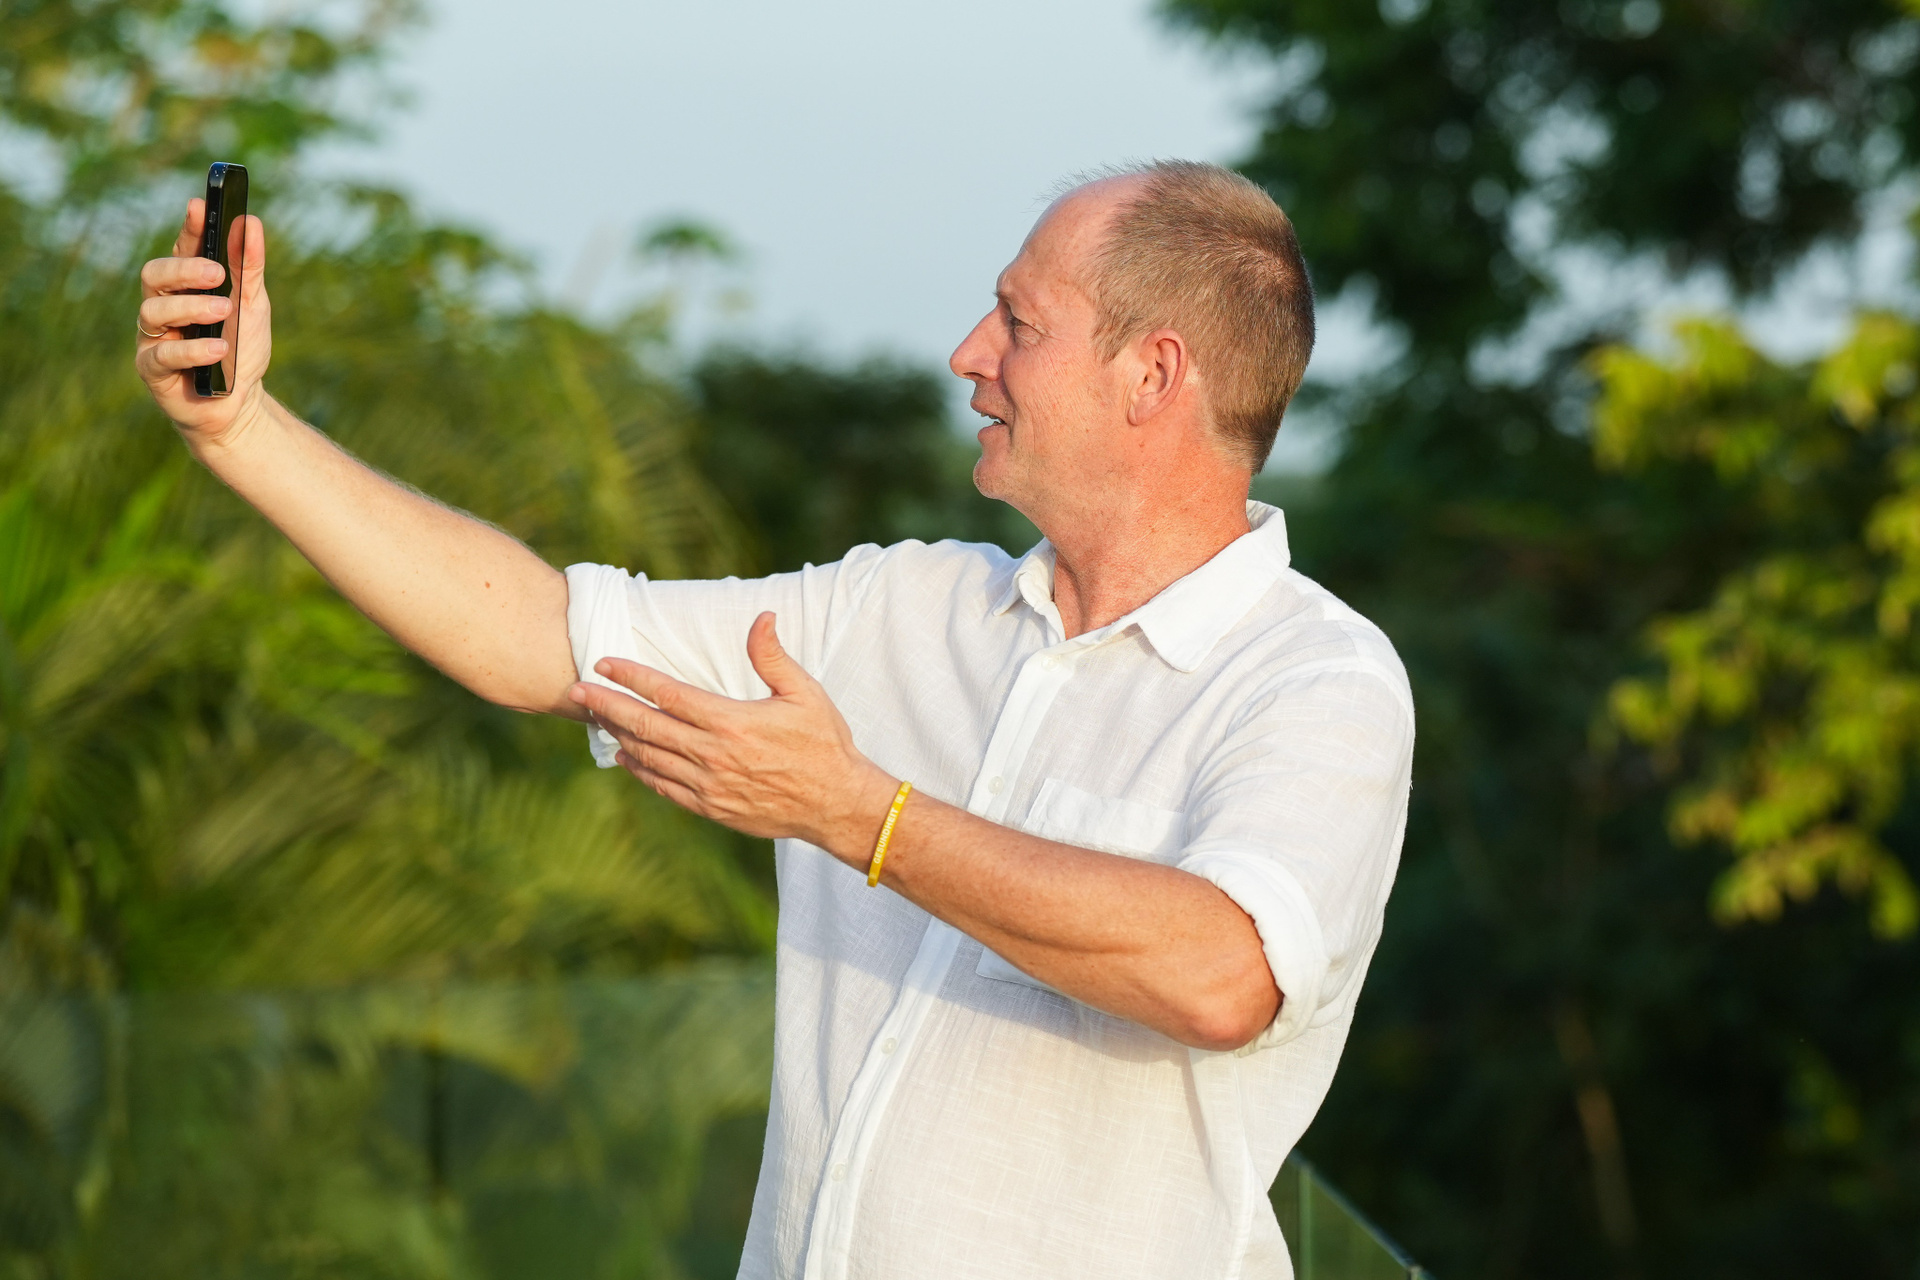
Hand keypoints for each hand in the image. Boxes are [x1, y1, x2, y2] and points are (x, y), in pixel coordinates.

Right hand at [134, 198, 273, 450]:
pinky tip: (219, 350)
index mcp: (185, 286)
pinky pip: (163, 354)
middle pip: (155, 275)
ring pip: (154, 311)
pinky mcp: (152, 370)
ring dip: (191, 308)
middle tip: (218, 272)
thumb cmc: (241, 349)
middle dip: (184, 269)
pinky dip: (193, 349)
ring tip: (224, 311)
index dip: (189, 227)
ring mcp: (153, 337)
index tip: (201, 206)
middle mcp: (162, 306)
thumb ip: (249, 267)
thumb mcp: (253, 305)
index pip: (182, 248)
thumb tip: (251, 222)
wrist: (239, 404)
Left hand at [568, 612, 898, 859]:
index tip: (604, 663)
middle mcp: (714, 755)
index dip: (632, 677)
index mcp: (732, 722)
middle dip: (607, 705)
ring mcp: (709, 785)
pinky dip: (640, 770)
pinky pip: (664, 788)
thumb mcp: (806, 694)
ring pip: (649, 757)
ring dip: (618, 735)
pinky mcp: (711, 809)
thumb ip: (773, 657)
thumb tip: (761, 617)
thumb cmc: (824, 744)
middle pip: (647, 725)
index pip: (669, 694)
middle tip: (576, 690)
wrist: (836, 805)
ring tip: (594, 717)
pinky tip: (625, 756)